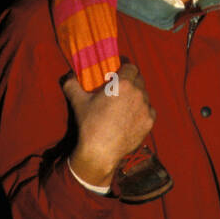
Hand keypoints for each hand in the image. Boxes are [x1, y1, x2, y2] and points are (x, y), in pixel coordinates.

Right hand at [64, 62, 154, 188]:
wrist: (101, 152)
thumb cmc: (90, 124)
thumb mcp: (78, 101)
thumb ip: (72, 84)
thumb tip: (69, 75)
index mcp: (123, 84)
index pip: (131, 67)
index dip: (125, 67)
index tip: (119, 71)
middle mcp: (138, 93)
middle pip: (139, 79)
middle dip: (131, 81)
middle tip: (120, 88)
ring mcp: (146, 108)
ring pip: (144, 95)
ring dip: (136, 96)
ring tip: (124, 104)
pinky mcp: (149, 122)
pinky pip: (149, 110)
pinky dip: (141, 111)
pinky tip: (131, 117)